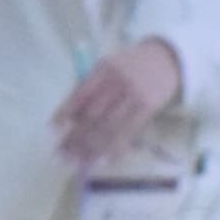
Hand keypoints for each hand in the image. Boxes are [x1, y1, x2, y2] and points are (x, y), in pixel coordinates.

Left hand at [52, 38, 187, 169]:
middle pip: (93, 114)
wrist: (167, 58)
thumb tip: (70, 119)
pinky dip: (114, 148)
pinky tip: (101, 160)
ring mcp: (135, 95)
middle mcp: (119, 81)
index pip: (81, 93)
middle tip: (61, 154)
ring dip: (91, 148)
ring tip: (77, 162)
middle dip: (75, 136)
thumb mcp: (108, 66)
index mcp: (104, 68)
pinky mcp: (148, 108)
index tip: (53, 130)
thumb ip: (90, 88)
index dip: (65, 112)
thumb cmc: (130, 65)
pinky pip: (129, 132)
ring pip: (110, 127)